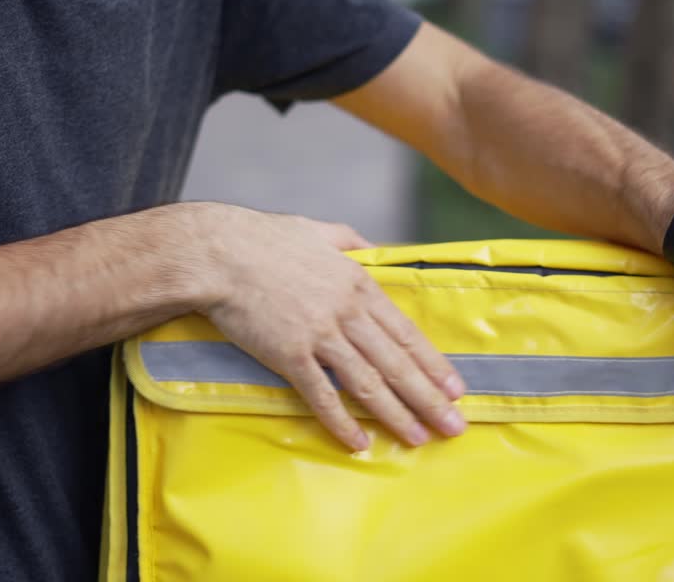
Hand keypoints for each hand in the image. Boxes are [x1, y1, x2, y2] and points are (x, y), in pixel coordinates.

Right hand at [190, 203, 466, 449]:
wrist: (218, 254)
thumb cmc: (263, 239)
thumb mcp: (319, 230)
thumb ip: (351, 242)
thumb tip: (372, 249)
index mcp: (358, 284)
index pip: (406, 332)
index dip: (433, 364)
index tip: (455, 388)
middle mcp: (347, 312)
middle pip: (397, 363)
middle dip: (430, 398)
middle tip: (454, 426)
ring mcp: (320, 335)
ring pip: (369, 383)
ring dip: (397, 415)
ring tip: (418, 438)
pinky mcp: (290, 355)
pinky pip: (322, 395)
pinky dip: (343, 421)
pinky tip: (359, 442)